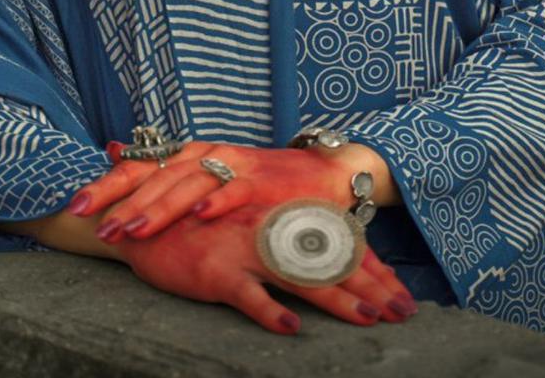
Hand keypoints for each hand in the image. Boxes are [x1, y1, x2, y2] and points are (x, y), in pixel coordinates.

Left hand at [65, 139, 367, 241]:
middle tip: (96, 225)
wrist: (321, 173)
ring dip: (160, 208)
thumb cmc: (258, 180)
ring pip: (189, 185)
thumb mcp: (207, 169)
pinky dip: (217, 202)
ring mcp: (236, 166)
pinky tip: (198, 217)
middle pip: (158, 176)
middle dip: (124, 201)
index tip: (77, 206)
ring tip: (133, 230)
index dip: (109, 184)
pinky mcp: (263, 182)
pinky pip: (236, 191)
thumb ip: (161, 166)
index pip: (142, 165)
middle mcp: (209, 154)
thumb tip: (111, 150)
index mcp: (191, 153)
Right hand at [112, 202, 418, 334]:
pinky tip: (291, 328)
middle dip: (368, 287)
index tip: (401, 296)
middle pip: (327, 260)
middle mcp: (267, 229)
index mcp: (277, 218)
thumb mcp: (243, 225)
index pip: (332, 244)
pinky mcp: (216, 270)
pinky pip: (247, 294)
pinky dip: (269, 311)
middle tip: (403, 312)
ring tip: (366, 318)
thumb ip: (279, 237)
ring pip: (297, 275)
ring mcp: (243, 248)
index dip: (370, 270)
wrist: (141, 216)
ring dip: (334, 297)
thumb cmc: (196, 224)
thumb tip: (317, 261)